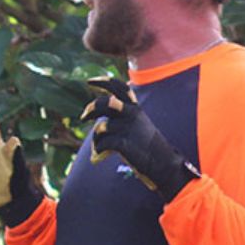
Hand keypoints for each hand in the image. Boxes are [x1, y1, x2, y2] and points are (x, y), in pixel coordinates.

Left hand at [80, 78, 199, 201]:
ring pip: (100, 128)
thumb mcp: (136, 125)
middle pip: (105, 103)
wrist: (162, 164)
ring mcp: (128, 128)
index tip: (89, 81)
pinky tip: (98, 157)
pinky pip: (102, 143)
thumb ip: (119, 118)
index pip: (119, 88)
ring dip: (96, 140)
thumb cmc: (145, 145)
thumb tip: (95, 118)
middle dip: (91, 109)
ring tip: (97, 149)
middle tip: (83, 118)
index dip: (104, 82)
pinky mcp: (124, 143)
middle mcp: (132, 115)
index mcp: (135, 108)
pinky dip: (97, 151)